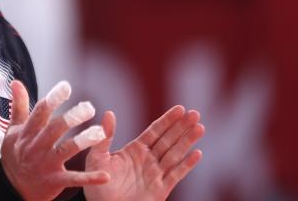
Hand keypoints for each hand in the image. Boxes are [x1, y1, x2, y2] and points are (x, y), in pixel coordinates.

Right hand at [0, 80, 109, 200]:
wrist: (12, 188)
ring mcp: (46, 165)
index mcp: (27, 133)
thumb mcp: (13, 130)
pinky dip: (90, 178)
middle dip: (70, 118)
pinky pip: (74, 179)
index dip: (53, 98)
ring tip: (99, 133)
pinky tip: (105, 175)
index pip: (40, 112)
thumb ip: (18, 105)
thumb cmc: (15, 155)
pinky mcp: (55, 181)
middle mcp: (36, 147)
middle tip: (88, 107)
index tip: (66, 87)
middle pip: (54, 130)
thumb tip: (16, 82)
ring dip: (82, 142)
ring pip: (65, 151)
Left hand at [83, 106, 204, 200]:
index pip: (155, 131)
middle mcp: (148, 160)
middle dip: (181, 126)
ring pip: (175, 154)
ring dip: (187, 141)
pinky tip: (197, 154)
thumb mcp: (97, 157)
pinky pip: (176, 175)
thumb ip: (105, 136)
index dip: (167, 120)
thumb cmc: (97, 183)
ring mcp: (156, 174)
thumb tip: (108, 113)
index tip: (180, 108)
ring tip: (200, 127)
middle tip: (195, 113)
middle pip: (168, 140)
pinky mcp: (160, 190)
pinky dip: (187, 165)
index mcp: (135, 150)